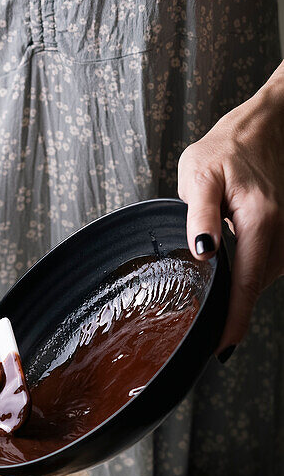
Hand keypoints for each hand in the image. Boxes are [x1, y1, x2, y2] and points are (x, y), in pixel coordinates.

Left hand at [178, 68, 283, 357]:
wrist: (262, 127)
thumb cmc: (224, 149)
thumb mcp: (199, 174)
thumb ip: (200, 213)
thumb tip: (203, 249)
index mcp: (260, 221)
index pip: (246, 283)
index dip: (234, 320)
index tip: (220, 348)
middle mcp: (280, 233)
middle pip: (254, 288)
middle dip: (232, 314)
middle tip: (203, 335)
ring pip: (261, 281)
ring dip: (238, 297)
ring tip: (211, 310)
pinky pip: (264, 269)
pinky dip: (246, 279)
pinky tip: (227, 278)